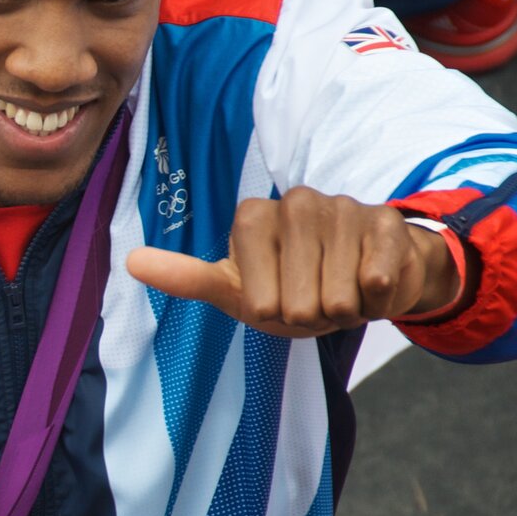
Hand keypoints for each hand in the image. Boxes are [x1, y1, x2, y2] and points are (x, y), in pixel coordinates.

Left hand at [126, 189, 464, 336]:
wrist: (363, 281)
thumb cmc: (291, 287)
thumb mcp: (235, 289)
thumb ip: (186, 277)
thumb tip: (129, 261)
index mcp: (251, 216)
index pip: (256, 295)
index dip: (269, 310)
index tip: (273, 298)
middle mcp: (295, 201)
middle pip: (297, 301)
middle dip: (307, 314)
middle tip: (311, 298)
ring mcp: (343, 207)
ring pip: (338, 295)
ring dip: (342, 308)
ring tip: (339, 290)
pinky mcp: (386, 221)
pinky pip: (375, 281)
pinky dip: (375, 299)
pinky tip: (370, 283)